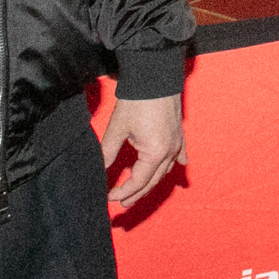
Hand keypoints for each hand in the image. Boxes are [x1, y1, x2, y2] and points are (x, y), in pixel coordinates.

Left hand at [101, 92, 184, 206]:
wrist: (154, 75)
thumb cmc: (137, 101)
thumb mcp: (117, 129)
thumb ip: (108, 153)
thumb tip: (99, 169)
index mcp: (154, 153)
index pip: (137, 182)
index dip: (122, 192)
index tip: (109, 196)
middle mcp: (169, 151)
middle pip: (152, 181)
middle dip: (137, 193)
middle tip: (122, 203)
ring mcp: (176, 142)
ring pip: (165, 170)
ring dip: (152, 182)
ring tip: (140, 190)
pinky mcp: (178, 132)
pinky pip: (179, 153)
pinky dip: (177, 162)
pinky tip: (180, 166)